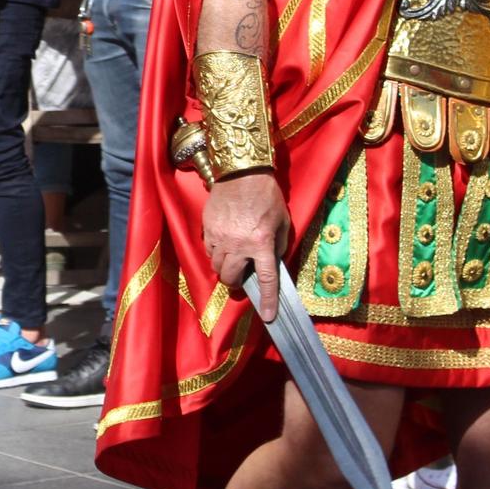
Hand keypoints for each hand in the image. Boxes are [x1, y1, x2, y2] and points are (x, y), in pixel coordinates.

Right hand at [204, 169, 288, 322]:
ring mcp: (220, 237)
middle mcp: (239, 244)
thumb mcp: (282, 222)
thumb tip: (271, 264)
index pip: (266, 280)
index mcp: (262, 243)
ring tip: (233, 262)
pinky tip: (223, 247)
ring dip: (226, 269)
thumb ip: (278, 245)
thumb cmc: (267, 196)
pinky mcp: (208, 229)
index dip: (267, 300)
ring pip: (217, 266)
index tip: (268, 316)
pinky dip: (216, 254)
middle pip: (231, 277)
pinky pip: (209, 250)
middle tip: (242, 278)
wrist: (241, 172)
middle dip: (236, 282)